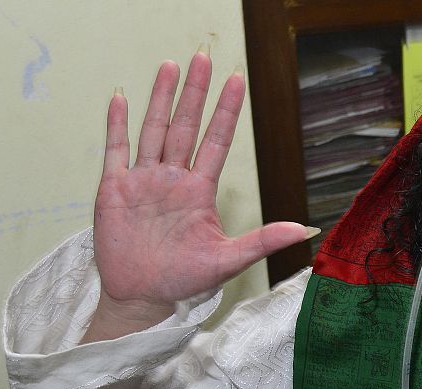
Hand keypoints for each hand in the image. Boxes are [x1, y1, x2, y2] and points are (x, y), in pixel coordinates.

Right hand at [85, 52, 310, 340]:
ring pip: (154, 130)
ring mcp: (144, 182)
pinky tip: (122, 98)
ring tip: (169, 67)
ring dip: (160, 98)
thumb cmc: (185, 280)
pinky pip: (117, 151)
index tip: (237, 81)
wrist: (143, 298)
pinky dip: (118, 125)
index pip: (217, 141)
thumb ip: (264, 240)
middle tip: (203, 57)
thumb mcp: (229, 259)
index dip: (226, 111)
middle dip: (195, 92)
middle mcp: (174, 179)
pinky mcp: (115, 190)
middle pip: (185, 126)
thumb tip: (306, 229)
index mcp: (200, 190)